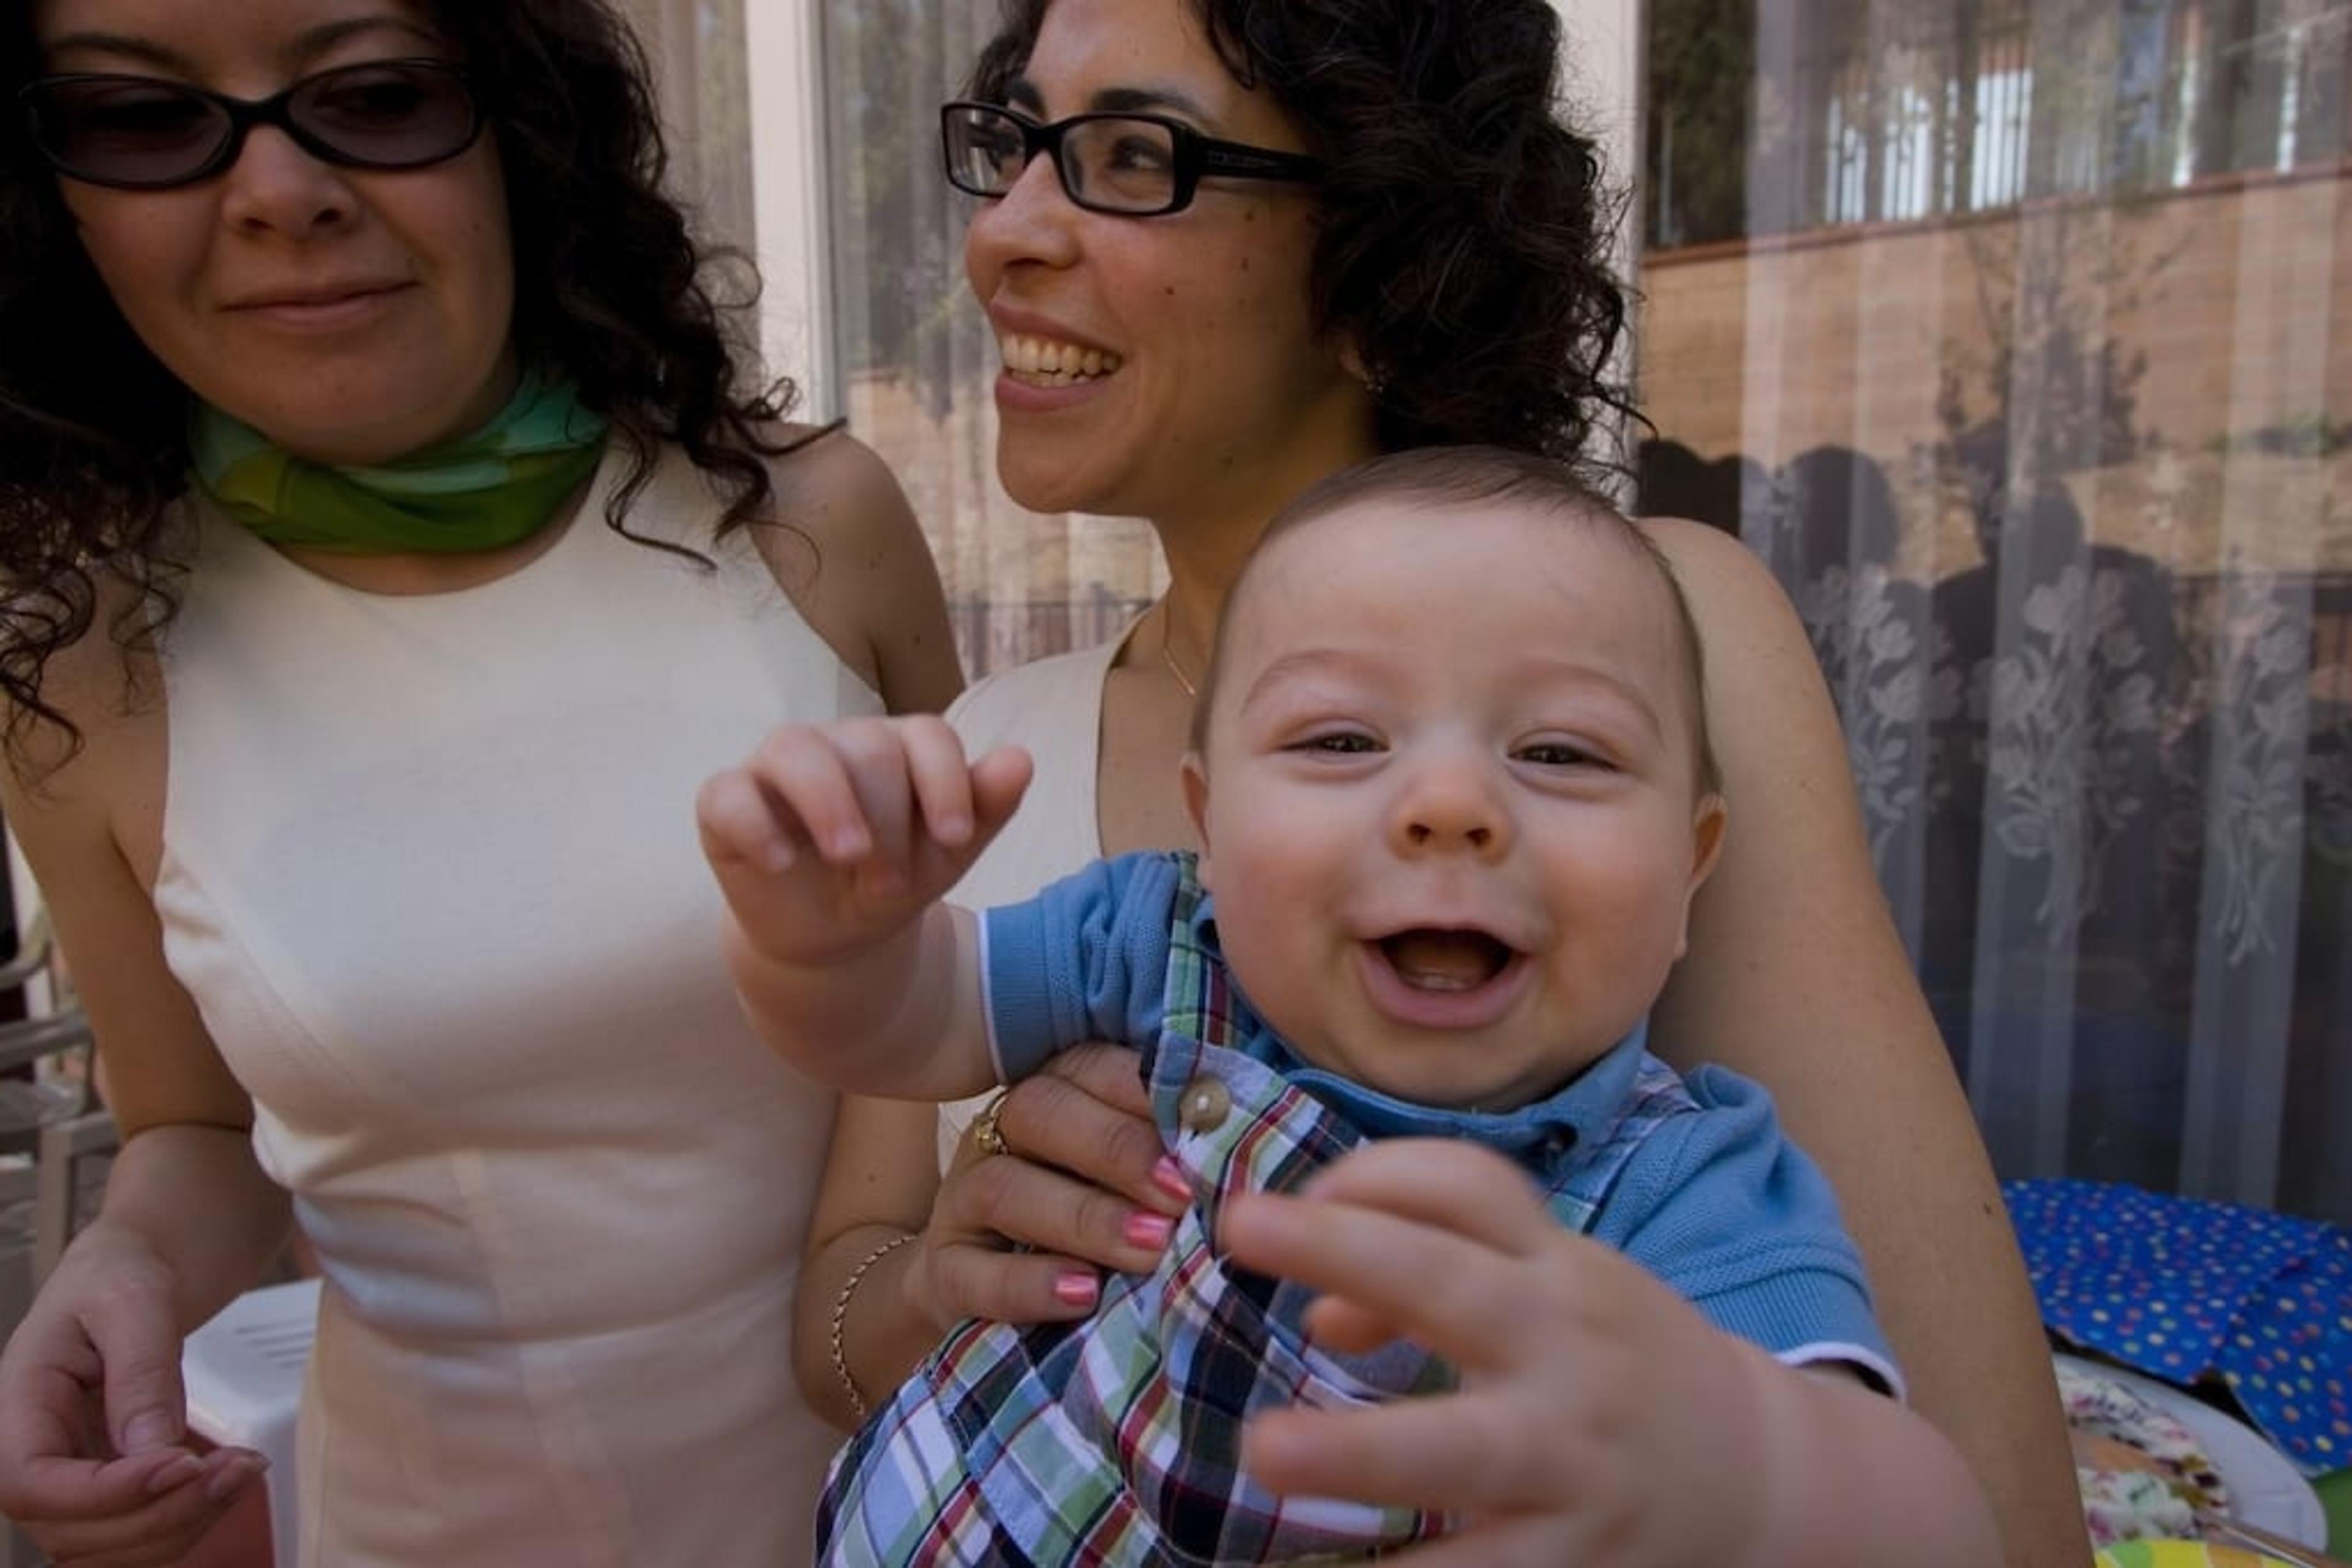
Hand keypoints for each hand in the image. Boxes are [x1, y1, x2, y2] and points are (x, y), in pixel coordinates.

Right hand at [0, 1232, 267, 1566]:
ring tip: (244, 1469)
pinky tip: (231, 1476)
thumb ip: (140, 1372)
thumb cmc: (122, 1270)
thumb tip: (152, 1454)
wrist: (137, 1269)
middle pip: (71, 1530)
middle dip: (160, 1513)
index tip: (182, 1464)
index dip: (104, 1493)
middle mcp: (34, 1453)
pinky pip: (138, 1535)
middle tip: (237, 1467)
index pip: (29, 1482)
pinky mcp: (109, 1488)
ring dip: (181, 1524)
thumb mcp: (133, 1300)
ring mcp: (69, 1478)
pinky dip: (188, 1520)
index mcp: (18, 1402)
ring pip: (107, 1548)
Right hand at [697, 716, 1031, 967]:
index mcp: (898, 746)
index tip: (954, 839)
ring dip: (828, 803)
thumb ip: (985, 807)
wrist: (834, 937)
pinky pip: (727, 793)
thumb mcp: (946, 855)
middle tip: (893, 884)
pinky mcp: (726, 802)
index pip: (927, 734)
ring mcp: (777, 767)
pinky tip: (780, 863)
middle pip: (868, 748)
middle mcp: (838, 743)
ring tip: (850, 857)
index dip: (946, 782)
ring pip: (795, 748)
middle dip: (889, 820)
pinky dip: (754, 824)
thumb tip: (1022, 760)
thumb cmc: (894, 879)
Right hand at [906, 1046, 1191, 1329]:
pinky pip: (970, 1270)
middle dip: (1118, 1151)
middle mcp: (1002, 1135)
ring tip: (1149, 1249)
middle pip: (1042, 1113)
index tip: (1206, 1131)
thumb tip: (1256, 1144)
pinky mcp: (942, 1271)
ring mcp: (963, 1201)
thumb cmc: (1095, 1227)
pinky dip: (1027, 1283)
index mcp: (1057, 1095)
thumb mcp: (1136, 1186)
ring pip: (1005, 1186)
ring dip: (1084, 1217)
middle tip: (1181, 1197)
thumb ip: (1176, 1157)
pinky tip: (1081, 1294)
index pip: (1090, 1067)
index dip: (1145, 1093)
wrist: (994, 1299)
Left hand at [1218, 1140, 1773, 1567]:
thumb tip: (1321, 1317)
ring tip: (1264, 1448)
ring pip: (1466, 1449)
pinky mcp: (1571, 1560)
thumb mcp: (1545, 1291)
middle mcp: (1564, 1347)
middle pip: (1452, 1283)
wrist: (1752, 1473)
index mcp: (1555, 1268)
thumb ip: (1429, 1274)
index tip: (1282, 1202)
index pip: (1467, 1186)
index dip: (1375, 1175)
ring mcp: (1570, 1458)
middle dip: (1348, 1250)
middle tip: (1239, 1227)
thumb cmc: (1608, 1361)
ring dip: (1360, 1449)